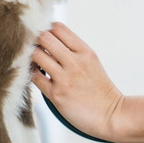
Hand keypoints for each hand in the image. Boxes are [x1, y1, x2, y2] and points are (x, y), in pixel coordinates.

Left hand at [31, 22, 122, 141]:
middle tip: (37, 47)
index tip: (45, 36)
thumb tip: (50, 39)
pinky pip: (35, 77)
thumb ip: (73, 49)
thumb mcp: (91, 60)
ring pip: (36, 55)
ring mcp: (65, 78)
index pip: (58, 27)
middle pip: (44, 37)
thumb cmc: (99, 87)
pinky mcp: (56, 95)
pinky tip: (39, 75)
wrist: (111, 114)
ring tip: (37, 62)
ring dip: (33, 57)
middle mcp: (74, 62)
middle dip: (37, 40)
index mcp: (84, 51)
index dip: (47, 29)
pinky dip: (33, 74)